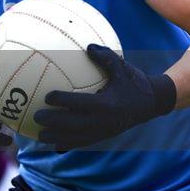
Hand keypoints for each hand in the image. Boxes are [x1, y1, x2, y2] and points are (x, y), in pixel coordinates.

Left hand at [34, 44, 175, 149]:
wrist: (153, 103)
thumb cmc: (134, 81)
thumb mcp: (122, 66)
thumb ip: (105, 56)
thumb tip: (87, 46)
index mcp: (107, 104)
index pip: (80, 104)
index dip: (63, 102)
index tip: (47, 96)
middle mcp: (104, 121)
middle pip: (73, 125)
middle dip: (53, 123)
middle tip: (36, 116)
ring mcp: (104, 132)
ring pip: (76, 139)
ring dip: (57, 138)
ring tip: (39, 136)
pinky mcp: (105, 137)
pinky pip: (83, 143)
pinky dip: (68, 144)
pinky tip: (54, 142)